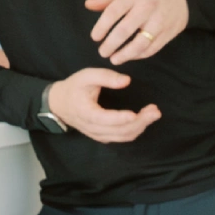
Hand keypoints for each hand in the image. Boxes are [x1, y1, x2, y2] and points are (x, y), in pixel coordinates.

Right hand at [47, 68, 161, 143]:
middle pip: (118, 130)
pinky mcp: (103, 136)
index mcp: (85, 112)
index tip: (134, 114)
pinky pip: (122, 137)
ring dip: (140, 126)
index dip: (119, 118)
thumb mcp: (86, 76)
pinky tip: (144, 119)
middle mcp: (92, 128)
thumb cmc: (74, 88)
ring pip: (123, 136)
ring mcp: (98, 134)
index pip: (103, 119)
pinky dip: (135, 130)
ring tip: (153, 113)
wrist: (59, 104)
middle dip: (139, 122)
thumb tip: (127, 81)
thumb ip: (106, 76)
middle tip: (154, 110)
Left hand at [86, 0, 186, 64]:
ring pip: (140, 43)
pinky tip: (130, 56)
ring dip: (125, 54)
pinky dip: (139, 55)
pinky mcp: (169, 32)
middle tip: (102, 52)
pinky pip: (152, 48)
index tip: (94, 38)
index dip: (101, 27)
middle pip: (124, 30)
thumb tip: (87, 4)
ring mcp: (159, 21)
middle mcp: (147, 7)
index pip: (112, 12)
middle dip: (111, 44)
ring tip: (114, 59)